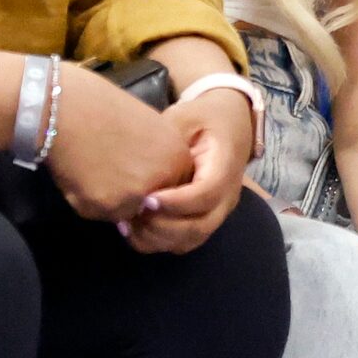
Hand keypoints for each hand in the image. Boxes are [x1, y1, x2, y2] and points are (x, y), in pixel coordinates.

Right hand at [42, 63, 195, 222]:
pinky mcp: (107, 206)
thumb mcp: (151, 130)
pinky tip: (84, 177)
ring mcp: (136, 195)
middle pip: (153, 208)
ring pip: (126, 214)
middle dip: (135, 200)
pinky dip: (91, 202)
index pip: (176, 193)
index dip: (154, 190)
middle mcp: (163, 179)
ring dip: (112, 203)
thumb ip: (158, 161)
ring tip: (97, 172)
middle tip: (112, 176)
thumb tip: (152, 191)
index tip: (134, 178)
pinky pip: (102, 216)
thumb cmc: (107, 111)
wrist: (71, 109)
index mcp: (178, 158)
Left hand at [123, 90, 252, 253]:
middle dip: (162, 226)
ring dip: (157, 238)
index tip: (146, 198)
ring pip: (191, 240)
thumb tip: (134, 162)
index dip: (176, 202)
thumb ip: (165, 138)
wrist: (230, 122)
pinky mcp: (205, 219)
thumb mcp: (185, 116)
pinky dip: (158, 241)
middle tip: (132, 212)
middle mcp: (227, 195)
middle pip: (200, 226)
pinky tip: (134, 228)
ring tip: (127, 223)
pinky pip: (184, 241)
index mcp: (226, 165)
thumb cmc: (204, 118)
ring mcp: (218, 211)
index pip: (206, 194)